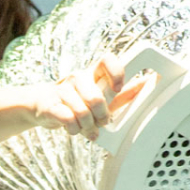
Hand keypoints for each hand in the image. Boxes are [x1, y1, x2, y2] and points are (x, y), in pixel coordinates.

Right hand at [29, 53, 149, 139]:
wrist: (42, 105)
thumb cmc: (76, 100)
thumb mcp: (101, 95)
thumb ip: (124, 93)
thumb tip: (147, 83)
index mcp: (93, 73)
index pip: (107, 60)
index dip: (116, 73)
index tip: (118, 89)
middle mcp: (78, 77)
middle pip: (96, 97)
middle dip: (102, 115)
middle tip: (102, 122)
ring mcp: (63, 89)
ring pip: (82, 111)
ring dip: (88, 126)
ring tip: (87, 129)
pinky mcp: (50, 104)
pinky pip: (68, 119)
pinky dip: (74, 129)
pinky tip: (74, 129)